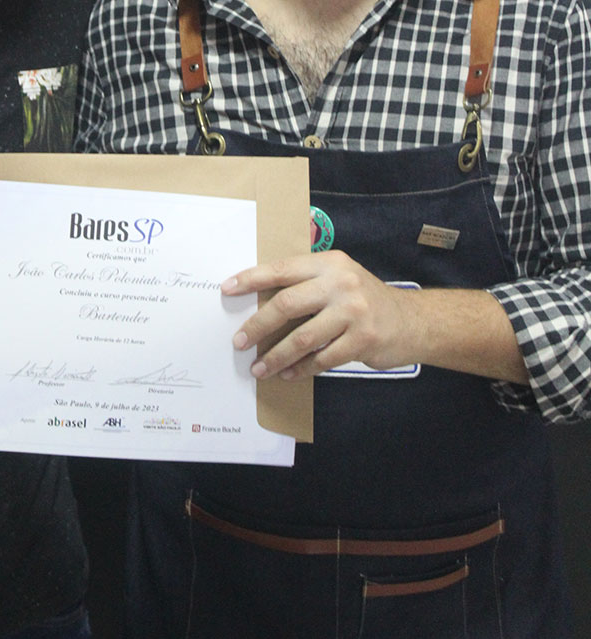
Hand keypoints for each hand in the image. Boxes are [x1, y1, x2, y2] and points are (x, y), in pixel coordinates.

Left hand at [222, 251, 422, 380]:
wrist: (412, 321)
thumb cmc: (364, 300)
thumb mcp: (338, 278)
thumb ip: (306, 284)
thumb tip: (258, 300)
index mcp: (329, 264)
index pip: (282, 269)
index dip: (252, 279)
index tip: (227, 289)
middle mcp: (341, 283)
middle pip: (287, 304)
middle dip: (258, 325)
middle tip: (238, 340)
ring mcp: (354, 312)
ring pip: (303, 338)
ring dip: (276, 355)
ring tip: (258, 367)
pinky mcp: (363, 340)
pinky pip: (323, 360)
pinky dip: (301, 369)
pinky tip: (288, 374)